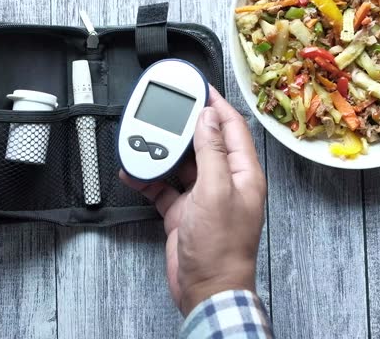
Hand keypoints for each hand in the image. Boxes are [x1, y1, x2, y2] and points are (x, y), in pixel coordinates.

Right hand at [120, 87, 265, 315]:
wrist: (205, 290)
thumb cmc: (221, 249)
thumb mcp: (216, 192)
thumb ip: (213, 153)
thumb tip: (208, 119)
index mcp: (244, 173)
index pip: (232, 127)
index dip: (216, 104)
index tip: (199, 87)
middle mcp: (226, 182)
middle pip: (204, 142)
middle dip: (184, 125)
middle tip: (165, 108)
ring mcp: (204, 197)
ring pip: (182, 163)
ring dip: (163, 151)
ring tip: (145, 139)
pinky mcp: (184, 212)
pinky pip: (165, 187)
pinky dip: (149, 178)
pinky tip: (135, 170)